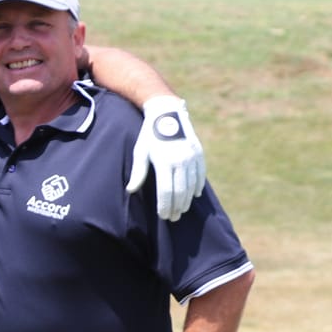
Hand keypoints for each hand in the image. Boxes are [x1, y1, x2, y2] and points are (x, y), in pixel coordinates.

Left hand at [126, 95, 205, 221]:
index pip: (166, 192)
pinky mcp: (198, 153)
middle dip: (177, 207)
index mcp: (164, 162)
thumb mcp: (141, 152)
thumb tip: (130, 190)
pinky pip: (200, 174)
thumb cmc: (149, 135)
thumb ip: (138, 172)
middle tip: (173, 218)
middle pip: (180, 192)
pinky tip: (194, 195)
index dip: (165, 206)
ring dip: (187, 200)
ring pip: (191, 185)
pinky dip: (198, 186)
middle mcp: (180, 160)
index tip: (164, 216)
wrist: (167, 113)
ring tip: (182, 210)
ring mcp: (191, 157)